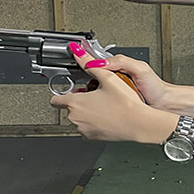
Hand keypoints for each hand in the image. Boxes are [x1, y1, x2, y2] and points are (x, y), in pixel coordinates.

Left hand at [50, 48, 175, 143]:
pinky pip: (86, 128)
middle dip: (79, 101)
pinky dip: (93, 122)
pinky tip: (106, 116)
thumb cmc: (125, 104)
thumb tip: (80, 54)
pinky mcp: (91, 138)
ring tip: (103, 105)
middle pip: (69, 107)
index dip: (64, 93)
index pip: (55, 99)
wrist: (138, 124)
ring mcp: (82, 129)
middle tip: (95, 95)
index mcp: (75, 103)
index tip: (72, 91)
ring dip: (86, 112)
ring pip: (78, 118)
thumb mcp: (108, 77)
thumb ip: (90, 65)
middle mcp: (75, 118)